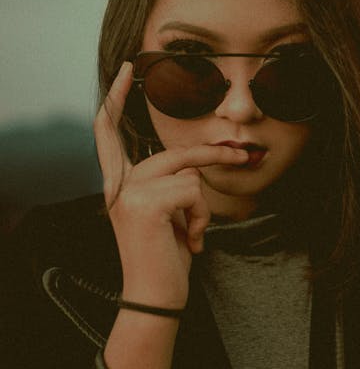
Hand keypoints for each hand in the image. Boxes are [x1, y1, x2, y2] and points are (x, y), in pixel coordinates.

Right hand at [94, 61, 248, 307]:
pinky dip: (201, 216)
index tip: (129, 70)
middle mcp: (118, 185)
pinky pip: (193, 191)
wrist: (155, 298)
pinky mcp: (146, 204)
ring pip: (188, 172)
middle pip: (174, 152)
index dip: (117, 99)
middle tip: (241, 152)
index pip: (109, 131)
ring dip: (202, 204)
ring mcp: (129, 193)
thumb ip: (169, 183)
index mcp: (118, 184)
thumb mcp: (165, 213)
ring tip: (192, 232)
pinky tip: (190, 240)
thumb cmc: (164, 256)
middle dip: (212, 154)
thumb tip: (194, 162)